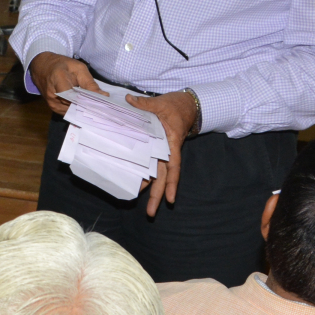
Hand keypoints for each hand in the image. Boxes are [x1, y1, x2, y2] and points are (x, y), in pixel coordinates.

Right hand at [29, 52, 98, 115]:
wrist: (42, 68)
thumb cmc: (62, 65)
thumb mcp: (78, 68)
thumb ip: (90, 83)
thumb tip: (104, 96)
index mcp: (58, 79)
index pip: (73, 96)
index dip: (88, 101)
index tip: (101, 104)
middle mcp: (52, 94)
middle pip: (74, 106)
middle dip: (88, 107)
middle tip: (102, 107)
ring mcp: (51, 103)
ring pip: (72, 112)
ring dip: (83, 109)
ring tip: (94, 106)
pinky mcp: (53, 108)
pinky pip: (68, 112)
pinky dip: (77, 110)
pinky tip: (84, 106)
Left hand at [125, 91, 198, 217]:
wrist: (185, 105)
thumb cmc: (174, 105)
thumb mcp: (159, 103)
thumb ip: (144, 104)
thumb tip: (129, 101)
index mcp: (171, 141)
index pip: (173, 165)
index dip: (172, 183)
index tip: (170, 199)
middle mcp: (168, 151)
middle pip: (165, 178)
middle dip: (158, 195)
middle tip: (150, 214)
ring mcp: (163, 152)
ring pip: (159, 176)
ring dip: (153, 191)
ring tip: (145, 210)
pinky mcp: (158, 151)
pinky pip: (154, 167)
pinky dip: (148, 178)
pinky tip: (139, 188)